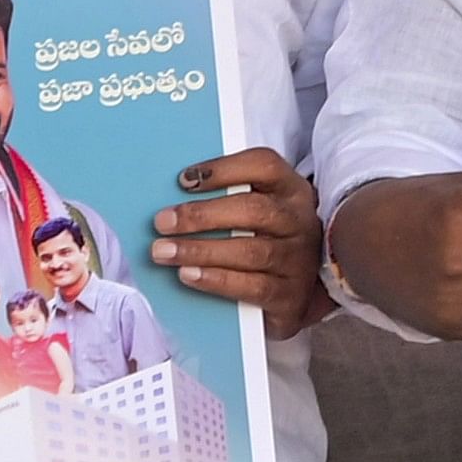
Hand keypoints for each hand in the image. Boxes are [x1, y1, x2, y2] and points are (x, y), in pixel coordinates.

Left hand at [153, 149, 323, 338]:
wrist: (299, 292)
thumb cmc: (268, 241)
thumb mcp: (260, 211)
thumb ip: (229, 198)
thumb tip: (176, 199)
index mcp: (291, 190)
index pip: (264, 166)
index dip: (224, 169)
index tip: (183, 179)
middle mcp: (299, 221)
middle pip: (253, 210)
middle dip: (202, 215)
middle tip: (162, 222)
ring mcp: (298, 260)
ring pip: (249, 251)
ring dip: (200, 250)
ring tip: (164, 251)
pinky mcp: (289, 295)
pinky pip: (251, 286)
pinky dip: (216, 280)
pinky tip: (188, 275)